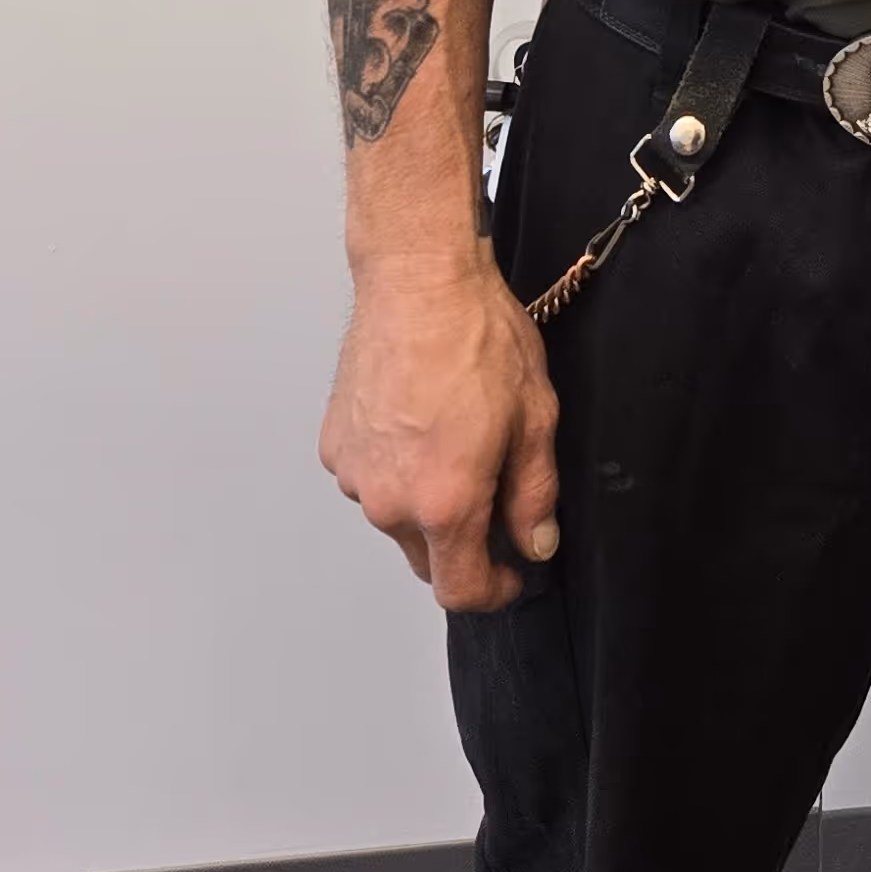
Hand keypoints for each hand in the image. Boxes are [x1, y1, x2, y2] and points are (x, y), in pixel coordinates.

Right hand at [321, 254, 559, 612]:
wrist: (418, 279)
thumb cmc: (478, 337)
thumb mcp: (534, 417)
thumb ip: (534, 494)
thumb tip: (535, 543)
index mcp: (443, 503)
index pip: (460, 590)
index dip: (493, 592)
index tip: (511, 573)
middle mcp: (388, 501)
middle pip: (426, 557)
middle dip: (461, 542)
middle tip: (493, 487)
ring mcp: (355, 474)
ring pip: (395, 515)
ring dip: (424, 499)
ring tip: (453, 436)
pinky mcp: (334, 444)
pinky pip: (370, 477)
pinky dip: (394, 466)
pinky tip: (418, 419)